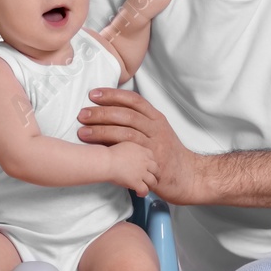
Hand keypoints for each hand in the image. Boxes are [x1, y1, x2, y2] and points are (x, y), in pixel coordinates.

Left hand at [80, 87, 202, 203]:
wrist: (188, 177)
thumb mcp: (158, 133)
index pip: (133, 99)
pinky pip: (130, 149)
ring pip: (126, 131)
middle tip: (82, 114)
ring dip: (102, 130)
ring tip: (83, 131)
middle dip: (102, 112)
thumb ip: (139, 123)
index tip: (94, 93)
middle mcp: (156, 127)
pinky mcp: (152, 159)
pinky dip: (112, 145)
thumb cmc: (168, 155)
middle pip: (126, 114)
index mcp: (156, 118)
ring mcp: (155, 143)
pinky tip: (98, 146)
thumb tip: (110, 114)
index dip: (113, 95)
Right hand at [108, 141, 157, 195]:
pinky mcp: (136, 182)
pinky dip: (143, 193)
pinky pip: (144, 190)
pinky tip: (138, 193)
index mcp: (143, 151)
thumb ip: (134, 151)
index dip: (152, 164)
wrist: (107, 161)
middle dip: (155, 176)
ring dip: (151, 186)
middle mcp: (145, 162)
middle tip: (151, 180)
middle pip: (156, 170)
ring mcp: (142, 173)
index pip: (153, 158)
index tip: (148, 168)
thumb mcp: (127, 145)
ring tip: (146, 188)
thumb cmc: (112, 152)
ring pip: (153, 182)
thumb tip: (134, 157)